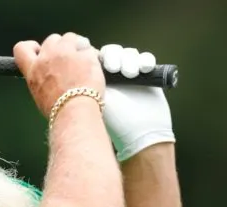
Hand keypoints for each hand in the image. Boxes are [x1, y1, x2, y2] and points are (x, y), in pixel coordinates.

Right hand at [13, 32, 105, 118]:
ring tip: (81, 62)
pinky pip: (89, 49)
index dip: (32, 46)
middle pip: (52, 39)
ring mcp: (67, 53)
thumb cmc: (57, 110)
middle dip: (60, 46)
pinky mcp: (85, 54)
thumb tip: (49, 76)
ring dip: (76, 46)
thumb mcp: (39, 94)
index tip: (39, 51)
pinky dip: (92, 56)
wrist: (74, 111)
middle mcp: (48, 57)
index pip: (22, 48)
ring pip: (71, 37)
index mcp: (33, 69)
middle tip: (67, 60)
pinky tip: (93, 68)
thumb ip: (41, 78)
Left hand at [98, 44, 174, 161]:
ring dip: (130, 60)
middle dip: (115, 57)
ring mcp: (131, 74)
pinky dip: (146, 61)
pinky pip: (146, 60)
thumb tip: (78, 61)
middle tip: (114, 68)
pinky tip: (145, 68)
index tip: (102, 65)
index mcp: (97, 79)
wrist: (139, 135)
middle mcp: (113, 75)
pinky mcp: (147, 75)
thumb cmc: (114, 122)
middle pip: (113, 52)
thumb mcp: (96, 101)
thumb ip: (87, 83)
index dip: (101, 57)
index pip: (97, 58)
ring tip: (130, 74)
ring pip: (129, 54)